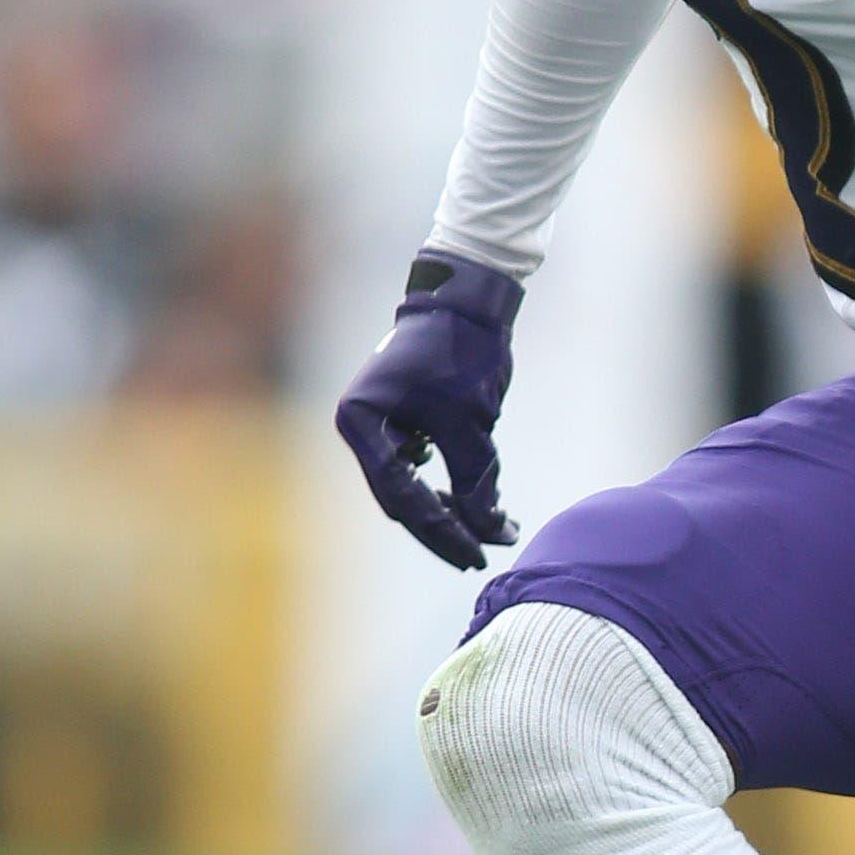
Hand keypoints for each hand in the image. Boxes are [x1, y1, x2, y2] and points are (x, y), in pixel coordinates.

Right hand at [334, 252, 522, 571]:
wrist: (467, 299)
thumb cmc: (463, 350)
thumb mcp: (472, 420)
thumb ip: (476, 478)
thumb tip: (489, 530)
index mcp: (360, 421)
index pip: (399, 494)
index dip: (439, 530)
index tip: (474, 554)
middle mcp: (361, 426)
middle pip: (400, 496)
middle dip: (443, 526)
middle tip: (480, 555)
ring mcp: (378, 424)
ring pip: (412, 485)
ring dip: (450, 506)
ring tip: (493, 528)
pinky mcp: (400, 421)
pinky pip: (421, 465)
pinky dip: (448, 482)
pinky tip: (475, 498)